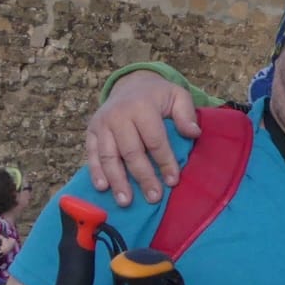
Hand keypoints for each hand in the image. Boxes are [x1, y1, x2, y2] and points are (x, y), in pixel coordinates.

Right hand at [85, 71, 200, 206]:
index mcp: (141, 106)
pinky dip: (96, 172)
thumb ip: (186, 113)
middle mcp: (118, 115)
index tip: (173, 181)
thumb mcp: (177, 95)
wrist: (130, 84)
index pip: (154, 140)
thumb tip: (194, 133)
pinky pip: (92, 154)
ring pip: (109, 156)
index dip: (164, 162)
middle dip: (143, 177)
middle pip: (131, 152)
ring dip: (117, 181)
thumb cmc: (157, 96)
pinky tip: (103, 188)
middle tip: (153, 197)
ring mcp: (101, 124)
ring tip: (126, 201)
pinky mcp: (91, 132)